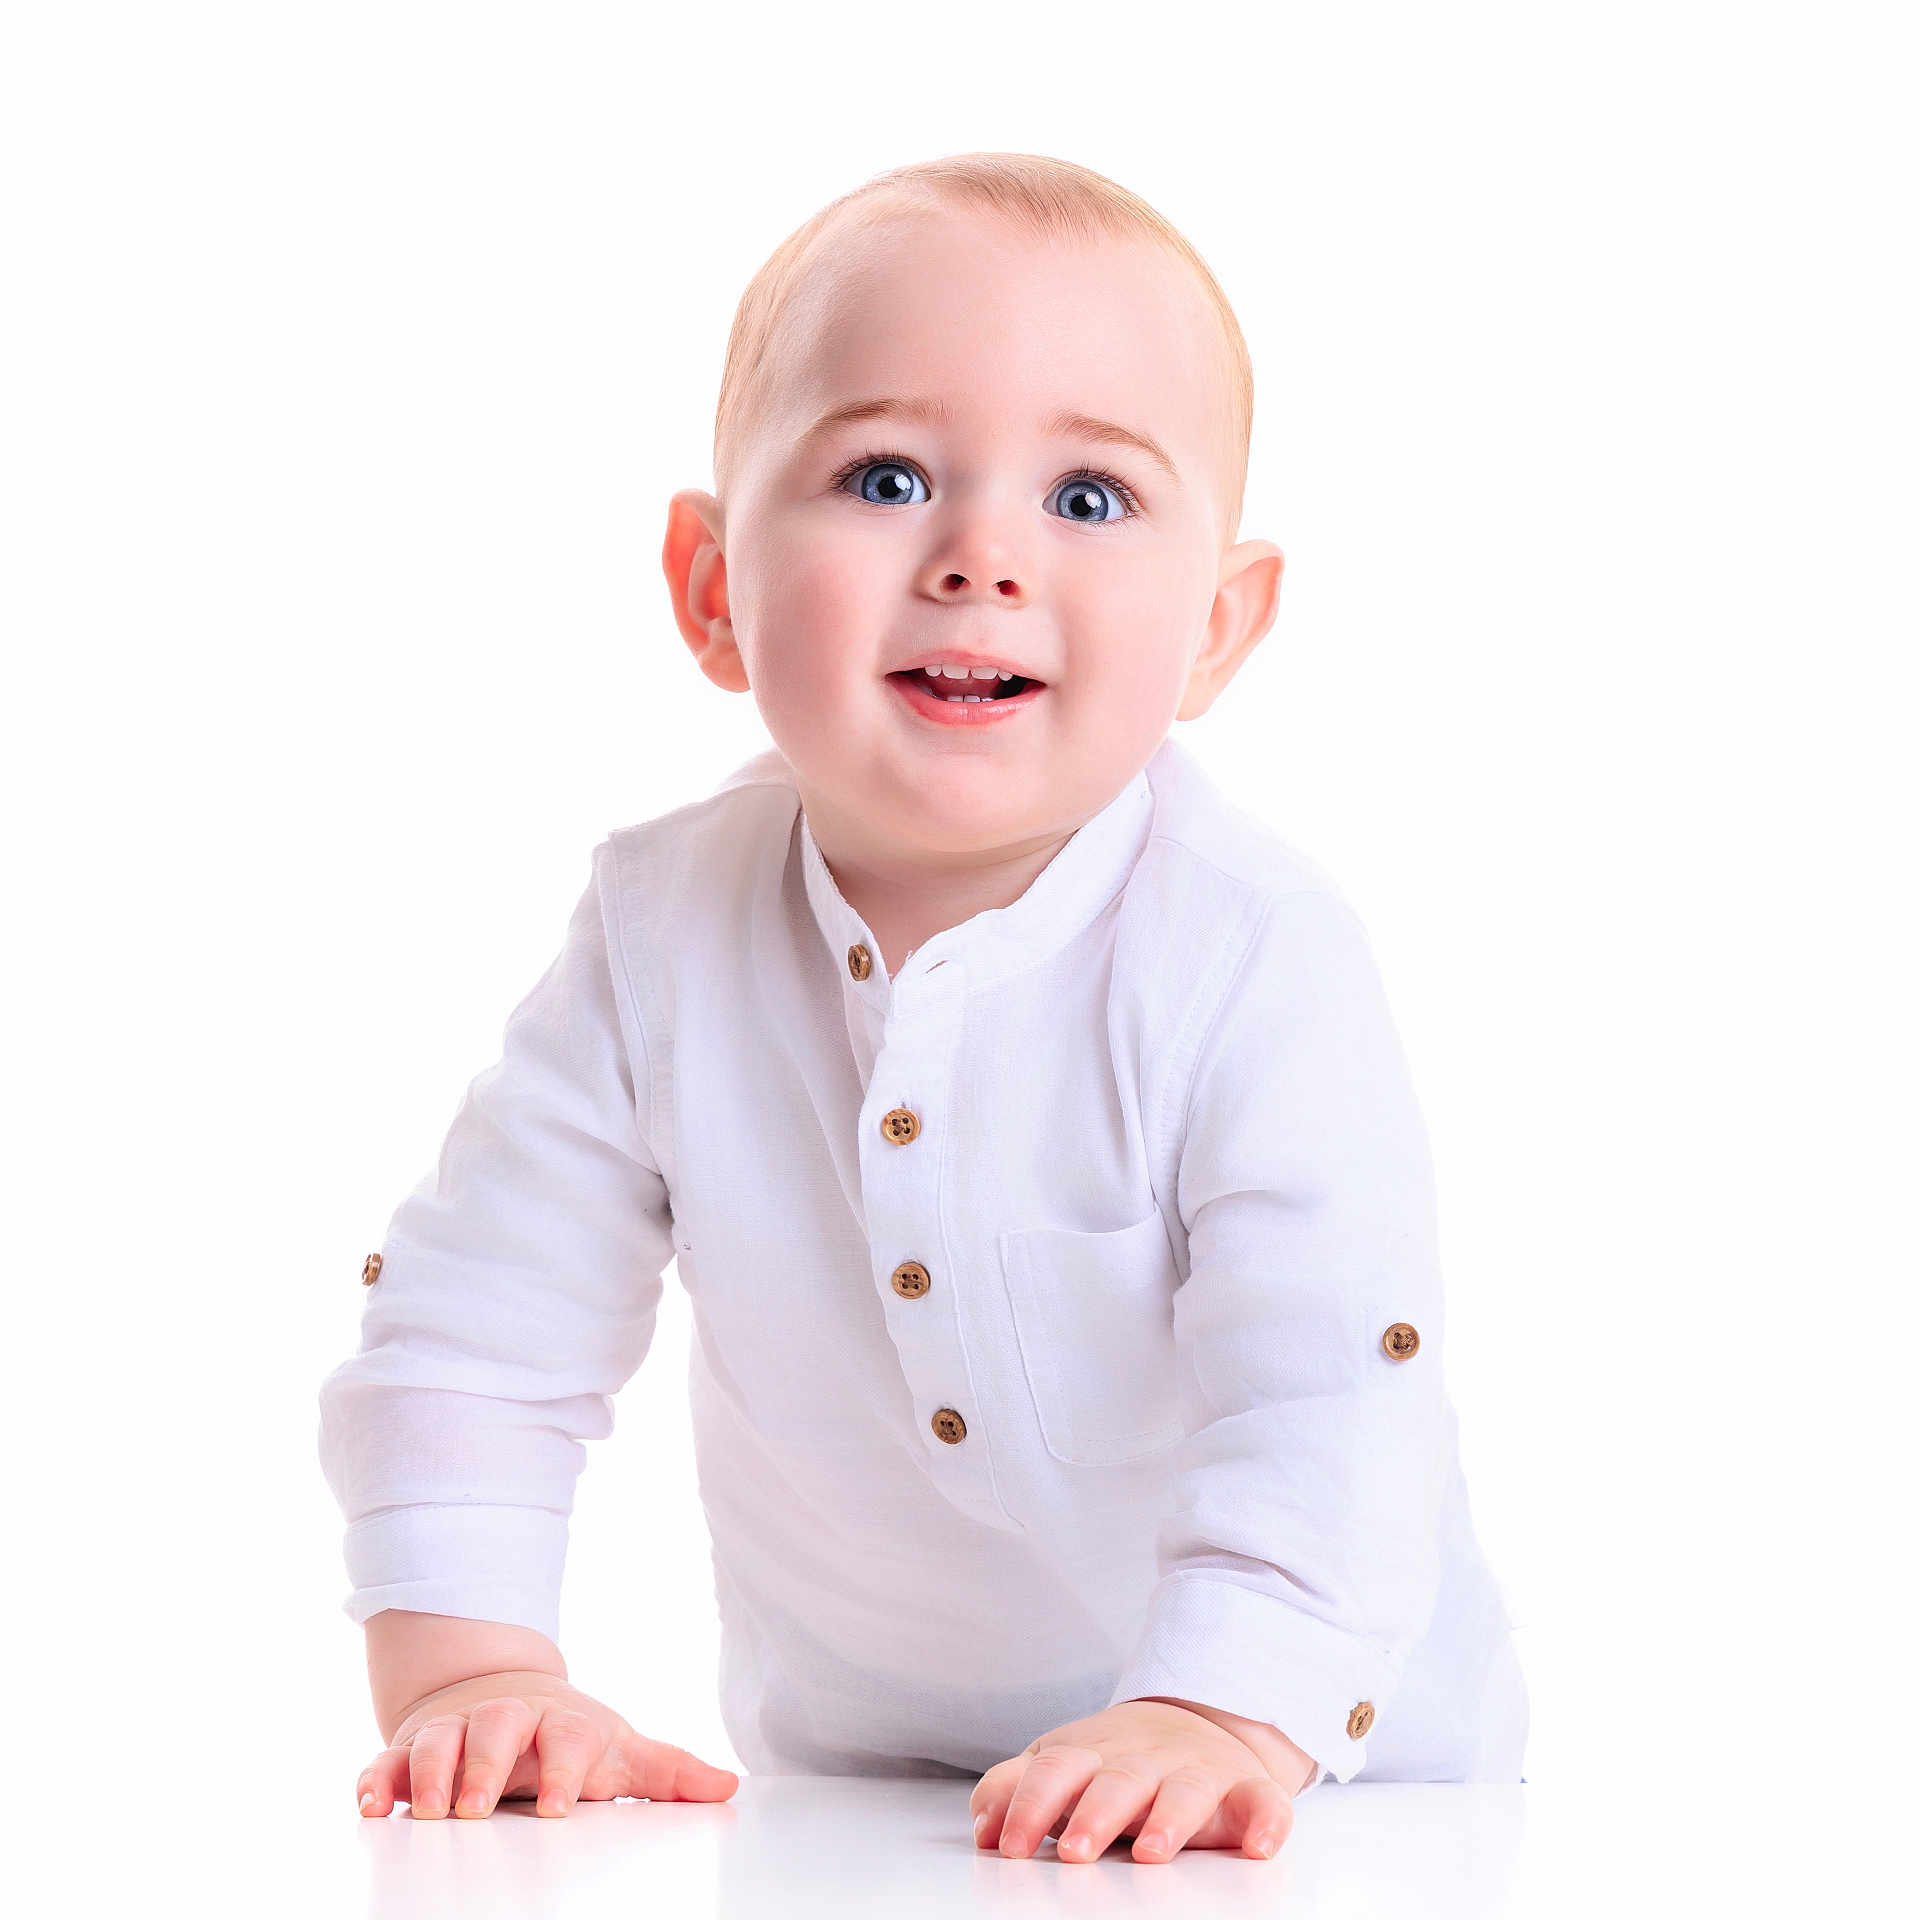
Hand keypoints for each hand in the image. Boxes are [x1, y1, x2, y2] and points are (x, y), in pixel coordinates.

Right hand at [354, 1669, 739, 1818]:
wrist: (504, 1693)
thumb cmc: (567, 1739)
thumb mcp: (618, 1754)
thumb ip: (669, 1773)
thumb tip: (730, 1788)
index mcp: (559, 1722)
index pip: (565, 1736)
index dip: (562, 1768)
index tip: (559, 1805)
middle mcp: (504, 1720)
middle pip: (494, 1729)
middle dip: (483, 1766)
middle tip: (474, 1809)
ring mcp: (455, 1731)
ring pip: (438, 1740)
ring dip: (430, 1773)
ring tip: (429, 1813)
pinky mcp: (411, 1749)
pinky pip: (387, 1760)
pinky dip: (375, 1779)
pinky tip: (370, 1806)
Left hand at [970, 1698, 1300, 1864]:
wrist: (1197, 1721)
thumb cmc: (1114, 1760)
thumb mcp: (1060, 1764)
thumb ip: (1015, 1789)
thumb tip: (982, 1829)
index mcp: (1092, 1752)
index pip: (1055, 1769)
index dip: (1030, 1804)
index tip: (1010, 1847)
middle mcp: (1144, 1758)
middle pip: (1118, 1779)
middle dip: (1096, 1813)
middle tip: (1075, 1851)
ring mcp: (1197, 1769)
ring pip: (1185, 1789)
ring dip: (1170, 1819)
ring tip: (1152, 1854)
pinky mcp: (1247, 1788)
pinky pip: (1264, 1801)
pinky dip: (1265, 1821)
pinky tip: (1257, 1847)